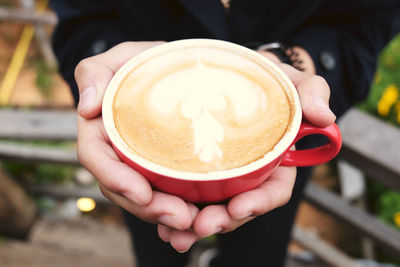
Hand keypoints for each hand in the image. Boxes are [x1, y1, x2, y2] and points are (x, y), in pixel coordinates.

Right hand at [75, 42, 198, 236]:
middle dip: (149, 209)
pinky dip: (179, 211)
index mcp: (101, 129)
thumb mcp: (123, 57)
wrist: (176, 69)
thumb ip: (96, 73)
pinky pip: (168, 195)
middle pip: (124, 189)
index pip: (97, 158)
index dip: (115, 179)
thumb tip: (85, 108)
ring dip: (166, 216)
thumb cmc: (146, 62)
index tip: (142, 194)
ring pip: (146, 199)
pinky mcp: (164, 170)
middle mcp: (118, 153)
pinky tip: (199, 219)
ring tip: (193, 222)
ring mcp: (141, 165)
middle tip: (181, 218)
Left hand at [158, 50, 335, 251]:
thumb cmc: (268, 82)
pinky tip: (155, 214)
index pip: (273, 191)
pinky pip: (186, 193)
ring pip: (209, 207)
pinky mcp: (197, 170)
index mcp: (275, 162)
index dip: (259, 203)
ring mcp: (222, 175)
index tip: (239, 208)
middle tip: (199, 227)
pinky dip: (172, 207)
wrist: (238, 76)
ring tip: (171, 232)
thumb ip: (312, 92)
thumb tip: (324, 116)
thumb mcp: (291, 81)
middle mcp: (248, 175)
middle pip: (237, 207)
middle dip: (220, 221)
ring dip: (190, 224)